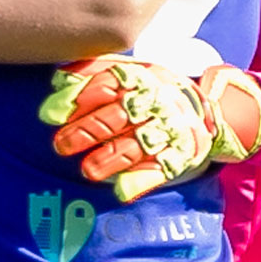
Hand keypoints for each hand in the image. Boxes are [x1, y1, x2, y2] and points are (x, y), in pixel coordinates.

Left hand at [39, 55, 260, 201]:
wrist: (211, 109)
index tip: (50, 114)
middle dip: (86, 131)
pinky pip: (160, 169)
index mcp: (142, 78)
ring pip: (136, 145)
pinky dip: (140, 182)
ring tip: (87, 171)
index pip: (106, 86)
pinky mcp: (182, 156)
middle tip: (60, 145)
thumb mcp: (130, 71)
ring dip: (109, 159)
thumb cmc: (154, 89)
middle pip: (117, 117)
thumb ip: (94, 70)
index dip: (77, 99)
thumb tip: (57, 78)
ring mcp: (170, 130)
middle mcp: (157, 103)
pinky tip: (121, 191)